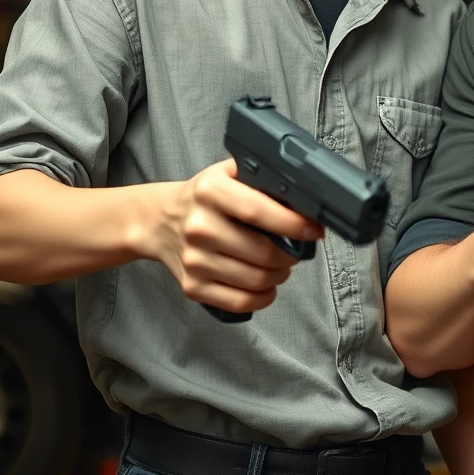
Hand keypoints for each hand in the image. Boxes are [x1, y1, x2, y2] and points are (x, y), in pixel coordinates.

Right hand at [142, 159, 324, 314]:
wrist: (160, 221)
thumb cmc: (204, 197)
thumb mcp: (227, 172)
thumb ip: (261, 175)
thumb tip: (305, 193)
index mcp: (211, 191)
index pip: (258, 211)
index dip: (293, 224)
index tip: (313, 230)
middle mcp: (199, 227)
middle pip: (263, 253)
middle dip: (292, 255)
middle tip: (298, 249)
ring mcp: (194, 260)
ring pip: (256, 280)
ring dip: (280, 275)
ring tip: (282, 264)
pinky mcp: (192, 287)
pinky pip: (239, 302)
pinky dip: (263, 297)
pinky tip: (267, 286)